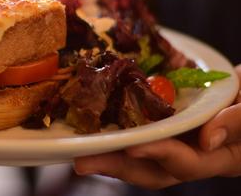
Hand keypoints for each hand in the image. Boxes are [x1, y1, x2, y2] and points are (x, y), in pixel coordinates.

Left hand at [73, 65, 240, 188]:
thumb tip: (207, 138)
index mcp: (222, 157)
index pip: (188, 162)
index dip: (161, 154)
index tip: (133, 147)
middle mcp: (194, 156)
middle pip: (154, 171)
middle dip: (118, 167)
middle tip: (82, 162)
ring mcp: (178, 143)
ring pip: (141, 158)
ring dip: (109, 156)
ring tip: (78, 153)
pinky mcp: (166, 129)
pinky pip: (140, 137)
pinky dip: (118, 136)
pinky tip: (94, 130)